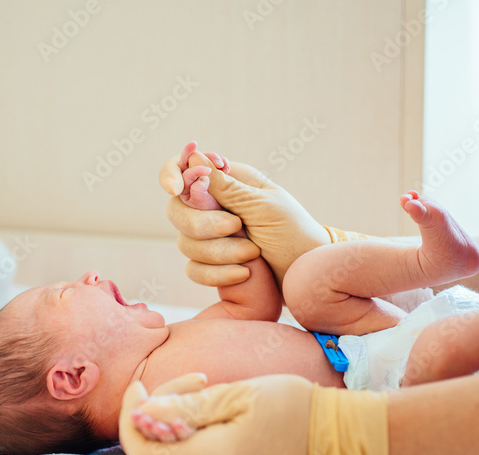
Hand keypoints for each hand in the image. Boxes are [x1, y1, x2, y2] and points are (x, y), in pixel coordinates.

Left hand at [118, 373, 313, 454]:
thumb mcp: (237, 396)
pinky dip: (191, 431)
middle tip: (188, 381)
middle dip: (155, 412)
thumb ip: (185, 406)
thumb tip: (144, 412)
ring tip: (205, 385)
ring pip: (173, 453)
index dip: (131, 417)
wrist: (339, 435)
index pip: (141, 449)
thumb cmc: (292, 408)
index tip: (140, 384)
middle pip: (154, 452)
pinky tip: (212, 406)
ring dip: (175, 418)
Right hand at [159, 153, 331, 287]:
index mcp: (227, 181)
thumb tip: (193, 157)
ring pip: (185, 243)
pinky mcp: (212, 264)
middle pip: (177, 210)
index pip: (182, 168)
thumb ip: (225, 187)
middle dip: (203, 224)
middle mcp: (213, 206)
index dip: (172, 176)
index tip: (177, 189)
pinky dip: (217, 274)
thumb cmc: (293, 233)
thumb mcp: (262, 206)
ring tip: (253, 254)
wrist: (307, 273)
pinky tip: (243, 274)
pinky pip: (193, 270)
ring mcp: (211, 237)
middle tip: (237, 227)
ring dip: (218, 252)